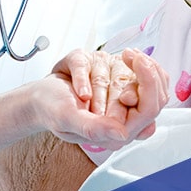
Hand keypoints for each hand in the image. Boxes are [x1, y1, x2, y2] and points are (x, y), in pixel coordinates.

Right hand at [43, 48, 168, 149]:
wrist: (36, 98)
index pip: (152, 106)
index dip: (150, 83)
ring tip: (92, 77)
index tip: (139, 61)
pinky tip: (83, 72)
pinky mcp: (111, 79)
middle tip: (128, 56)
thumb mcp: (68, 119)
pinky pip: (118, 66)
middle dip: (140, 71)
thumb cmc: (52, 111)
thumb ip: (94, 128)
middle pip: (154, 90)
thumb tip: (122, 134)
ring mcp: (118, 97)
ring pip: (138, 76)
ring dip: (114, 68)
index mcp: (119, 130)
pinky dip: (94, 66)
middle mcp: (123, 114)